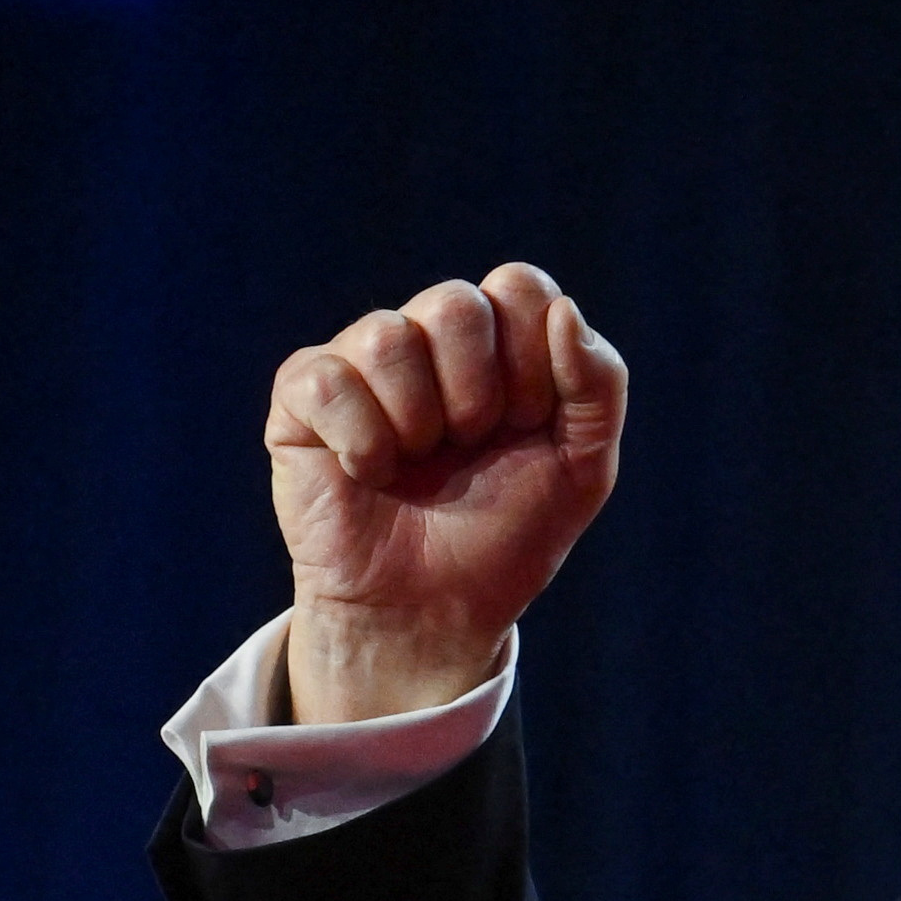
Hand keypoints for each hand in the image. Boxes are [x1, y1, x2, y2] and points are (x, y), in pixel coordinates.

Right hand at [263, 266, 625, 723]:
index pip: (519, 287)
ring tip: (416, 465)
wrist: (435, 613)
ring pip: (388, 337)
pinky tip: (367, 474)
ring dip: (418, 423)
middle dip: (476, 395)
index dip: (532, 362)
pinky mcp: (301, 397)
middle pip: (455, 304)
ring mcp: (360, 362)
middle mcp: (427, 338)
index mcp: (497, 342)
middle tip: (468, 448)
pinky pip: (328, 381)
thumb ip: (599, 385)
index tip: (526, 426)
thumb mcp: (583, 468)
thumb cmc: (505, 537)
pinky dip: (361, 442)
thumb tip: (564, 310)